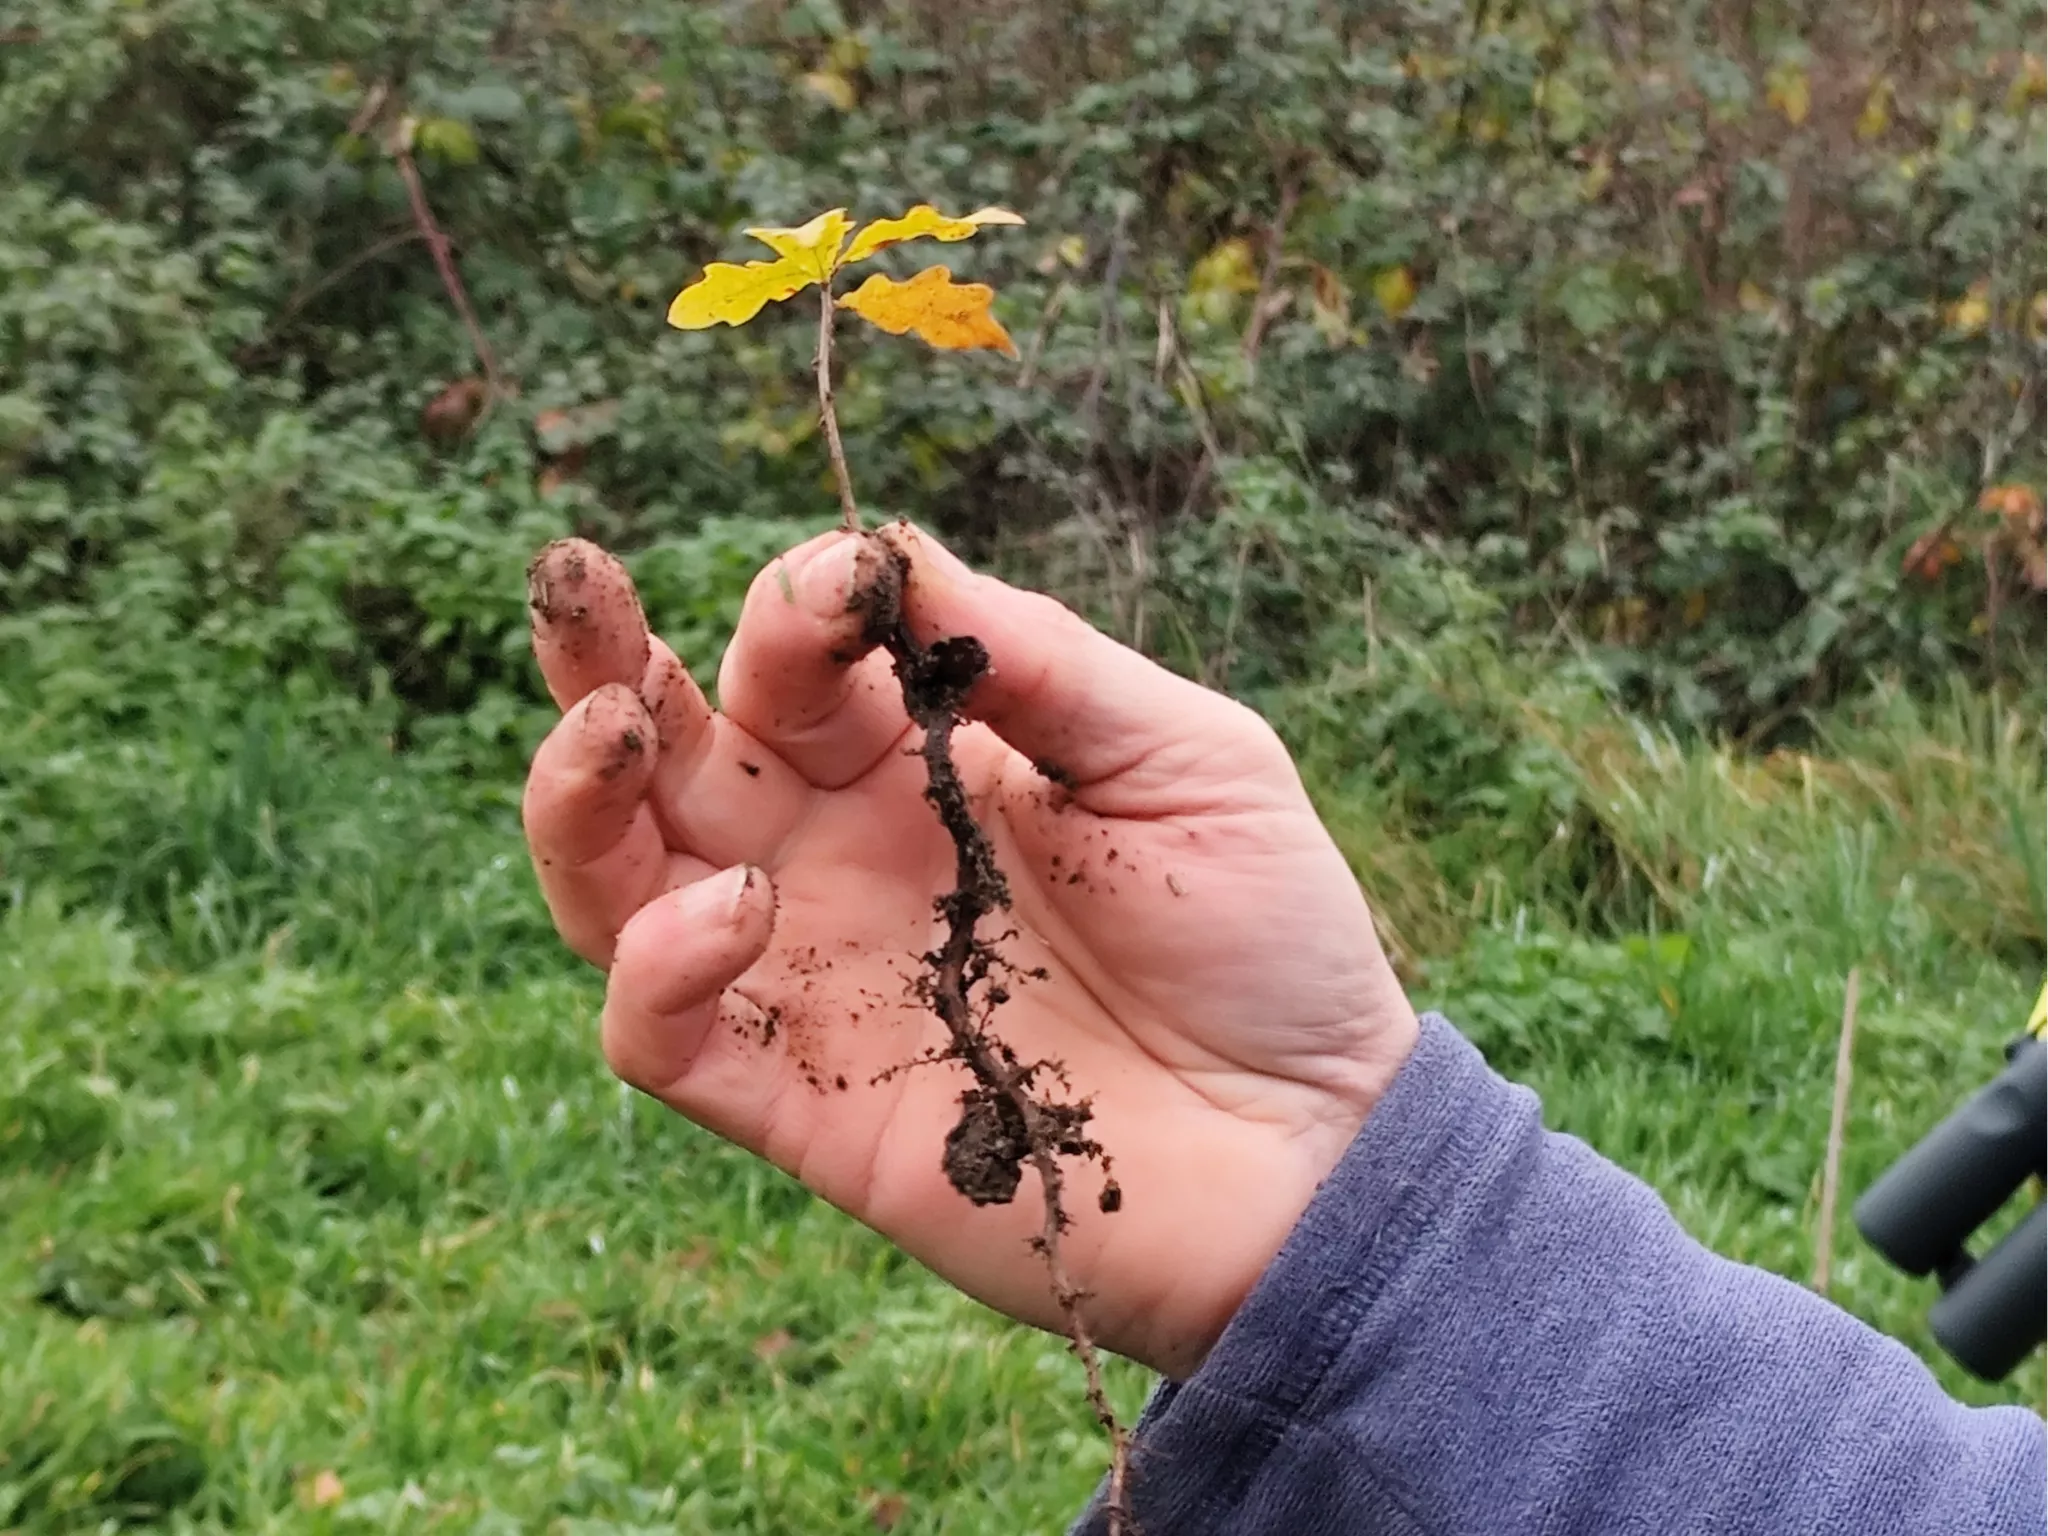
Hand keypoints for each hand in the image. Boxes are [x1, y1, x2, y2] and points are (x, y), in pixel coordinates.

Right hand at [521, 523, 1418, 1378]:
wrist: (1314, 1145)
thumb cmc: (1267, 939)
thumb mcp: (1185, 760)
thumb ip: (1042, 660)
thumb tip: (897, 544)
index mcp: (921, 763)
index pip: (797, 662)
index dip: (798, 604)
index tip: (851, 584)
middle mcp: (841, 858)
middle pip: (668, 754)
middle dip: (604, 658)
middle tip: (574, 583)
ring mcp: (812, 978)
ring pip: (618, 886)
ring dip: (577, 800)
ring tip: (613, 731)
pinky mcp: (806, 1105)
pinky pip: (662, 1038)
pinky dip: (655, 970)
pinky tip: (740, 910)